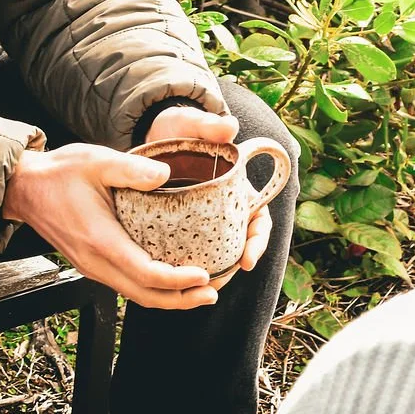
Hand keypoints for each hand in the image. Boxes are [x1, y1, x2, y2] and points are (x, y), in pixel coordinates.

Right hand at [3, 144, 219, 308]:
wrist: (24, 188)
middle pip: (144, 295)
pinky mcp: (91, 264)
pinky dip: (152, 288)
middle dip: (181, 299)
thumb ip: (132, 169)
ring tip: (199, 292)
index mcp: (101, 240)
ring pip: (135, 294)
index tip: (204, 274)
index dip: (178, 280)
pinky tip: (170, 279)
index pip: (146, 273)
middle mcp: (96, 262)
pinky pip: (126, 285)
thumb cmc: (60, 173)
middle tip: (212, 292)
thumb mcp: (97, 161)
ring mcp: (92, 266)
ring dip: (168, 298)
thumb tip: (165, 173)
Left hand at [142, 105, 272, 287]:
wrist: (154, 133)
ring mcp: (204, 218)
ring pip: (214, 251)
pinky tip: (170, 278)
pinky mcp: (180, 223)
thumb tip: (229, 126)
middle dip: (231, 267)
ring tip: (194, 290)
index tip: (248, 259)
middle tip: (216, 282)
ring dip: (209, 272)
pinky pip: (187, 248)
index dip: (258, 241)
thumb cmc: (182, 128)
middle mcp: (226, 207)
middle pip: (238, 244)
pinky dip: (182, 264)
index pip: (259, 220)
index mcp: (239, 188)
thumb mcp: (192, 123)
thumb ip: (209, 124)